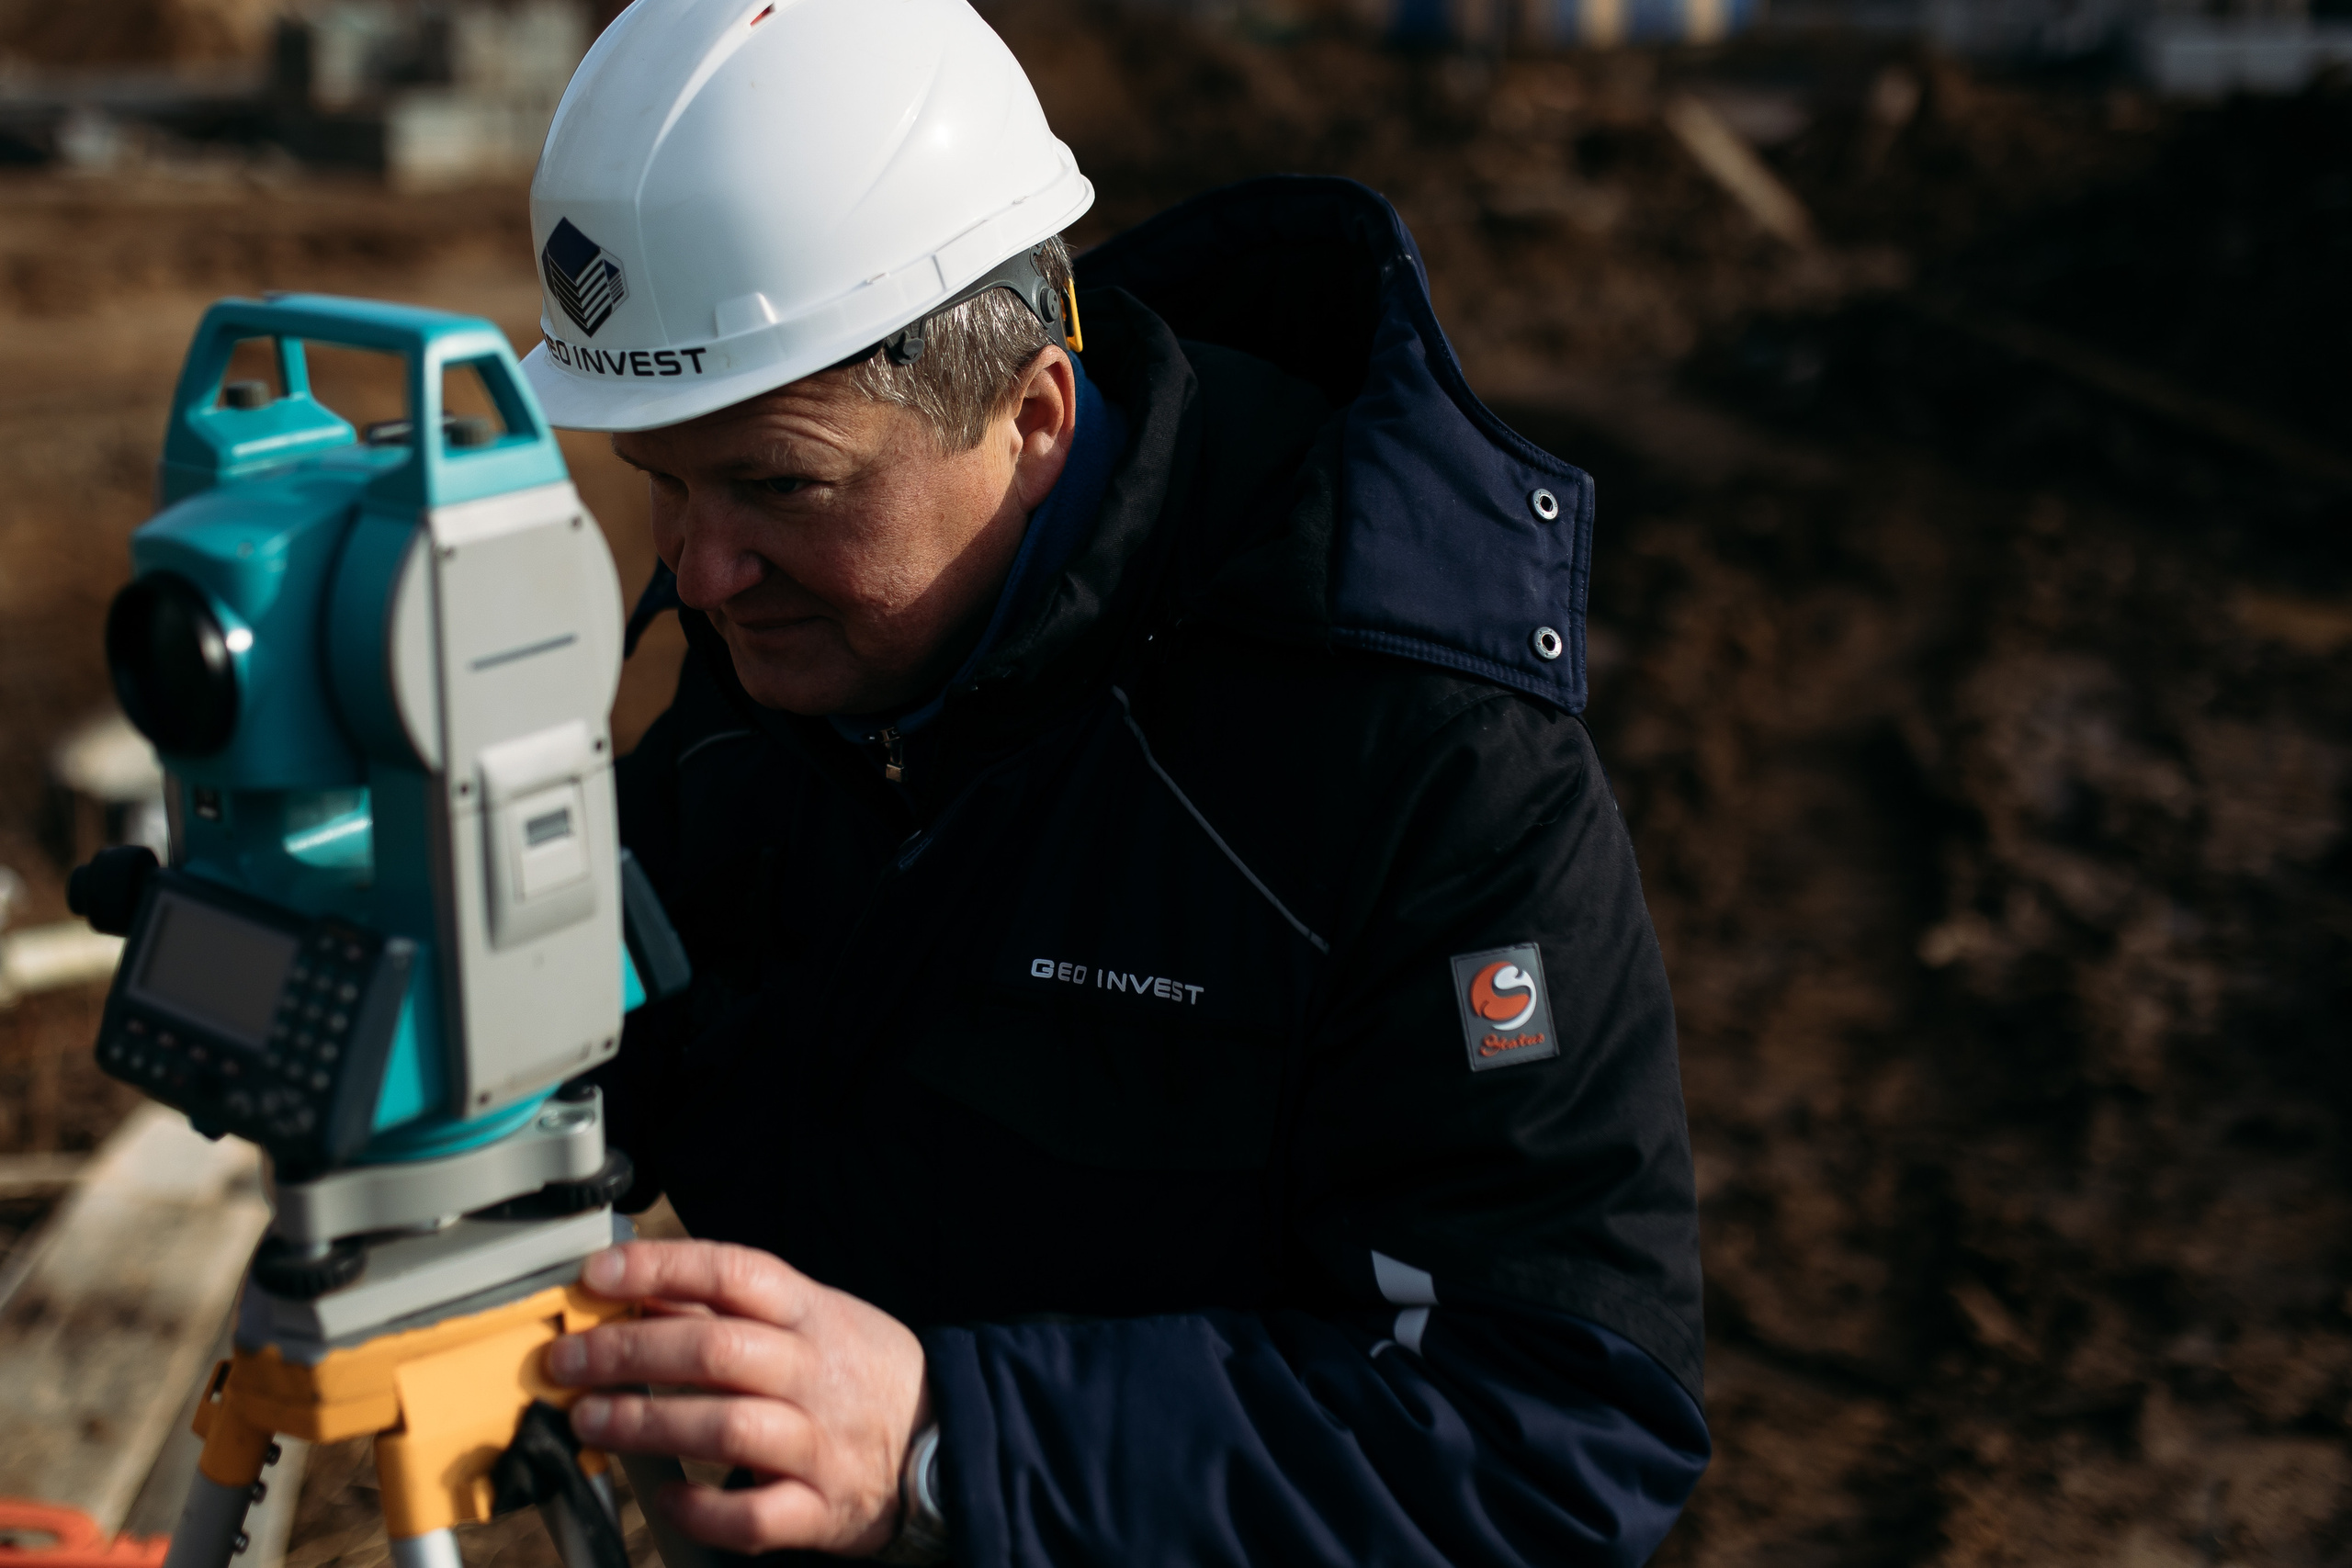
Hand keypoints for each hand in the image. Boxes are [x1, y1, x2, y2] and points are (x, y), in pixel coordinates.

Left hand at [545, 1240, 932, 1557]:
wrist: (942, 1438)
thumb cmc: (857, 1371)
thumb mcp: (811, 1317)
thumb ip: (729, 1307)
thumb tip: (641, 1288)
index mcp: (811, 1314)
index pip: (734, 1273)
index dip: (662, 1268)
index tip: (598, 1275)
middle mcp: (814, 1372)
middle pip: (716, 1350)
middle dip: (628, 1351)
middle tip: (567, 1360)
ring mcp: (819, 1442)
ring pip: (727, 1427)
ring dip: (647, 1422)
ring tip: (591, 1421)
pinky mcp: (820, 1508)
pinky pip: (755, 1516)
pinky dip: (703, 1509)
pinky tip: (666, 1496)